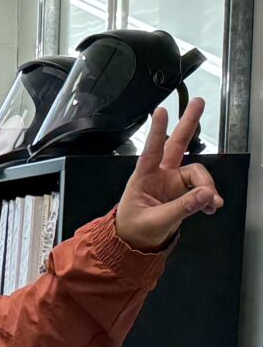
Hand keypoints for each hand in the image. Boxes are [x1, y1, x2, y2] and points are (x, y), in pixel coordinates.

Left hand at [110, 98, 218, 251]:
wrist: (137, 244)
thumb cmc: (135, 229)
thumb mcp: (156, 221)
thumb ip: (182, 208)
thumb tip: (205, 194)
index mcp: (143, 178)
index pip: (151, 151)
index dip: (156, 132)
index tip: (160, 111)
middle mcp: (160, 175)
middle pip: (177, 144)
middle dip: (188, 123)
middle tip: (199, 102)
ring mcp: (173, 182)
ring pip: (197, 172)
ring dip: (207, 186)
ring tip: (211, 203)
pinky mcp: (184, 192)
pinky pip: (202, 189)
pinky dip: (209, 197)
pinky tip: (210, 206)